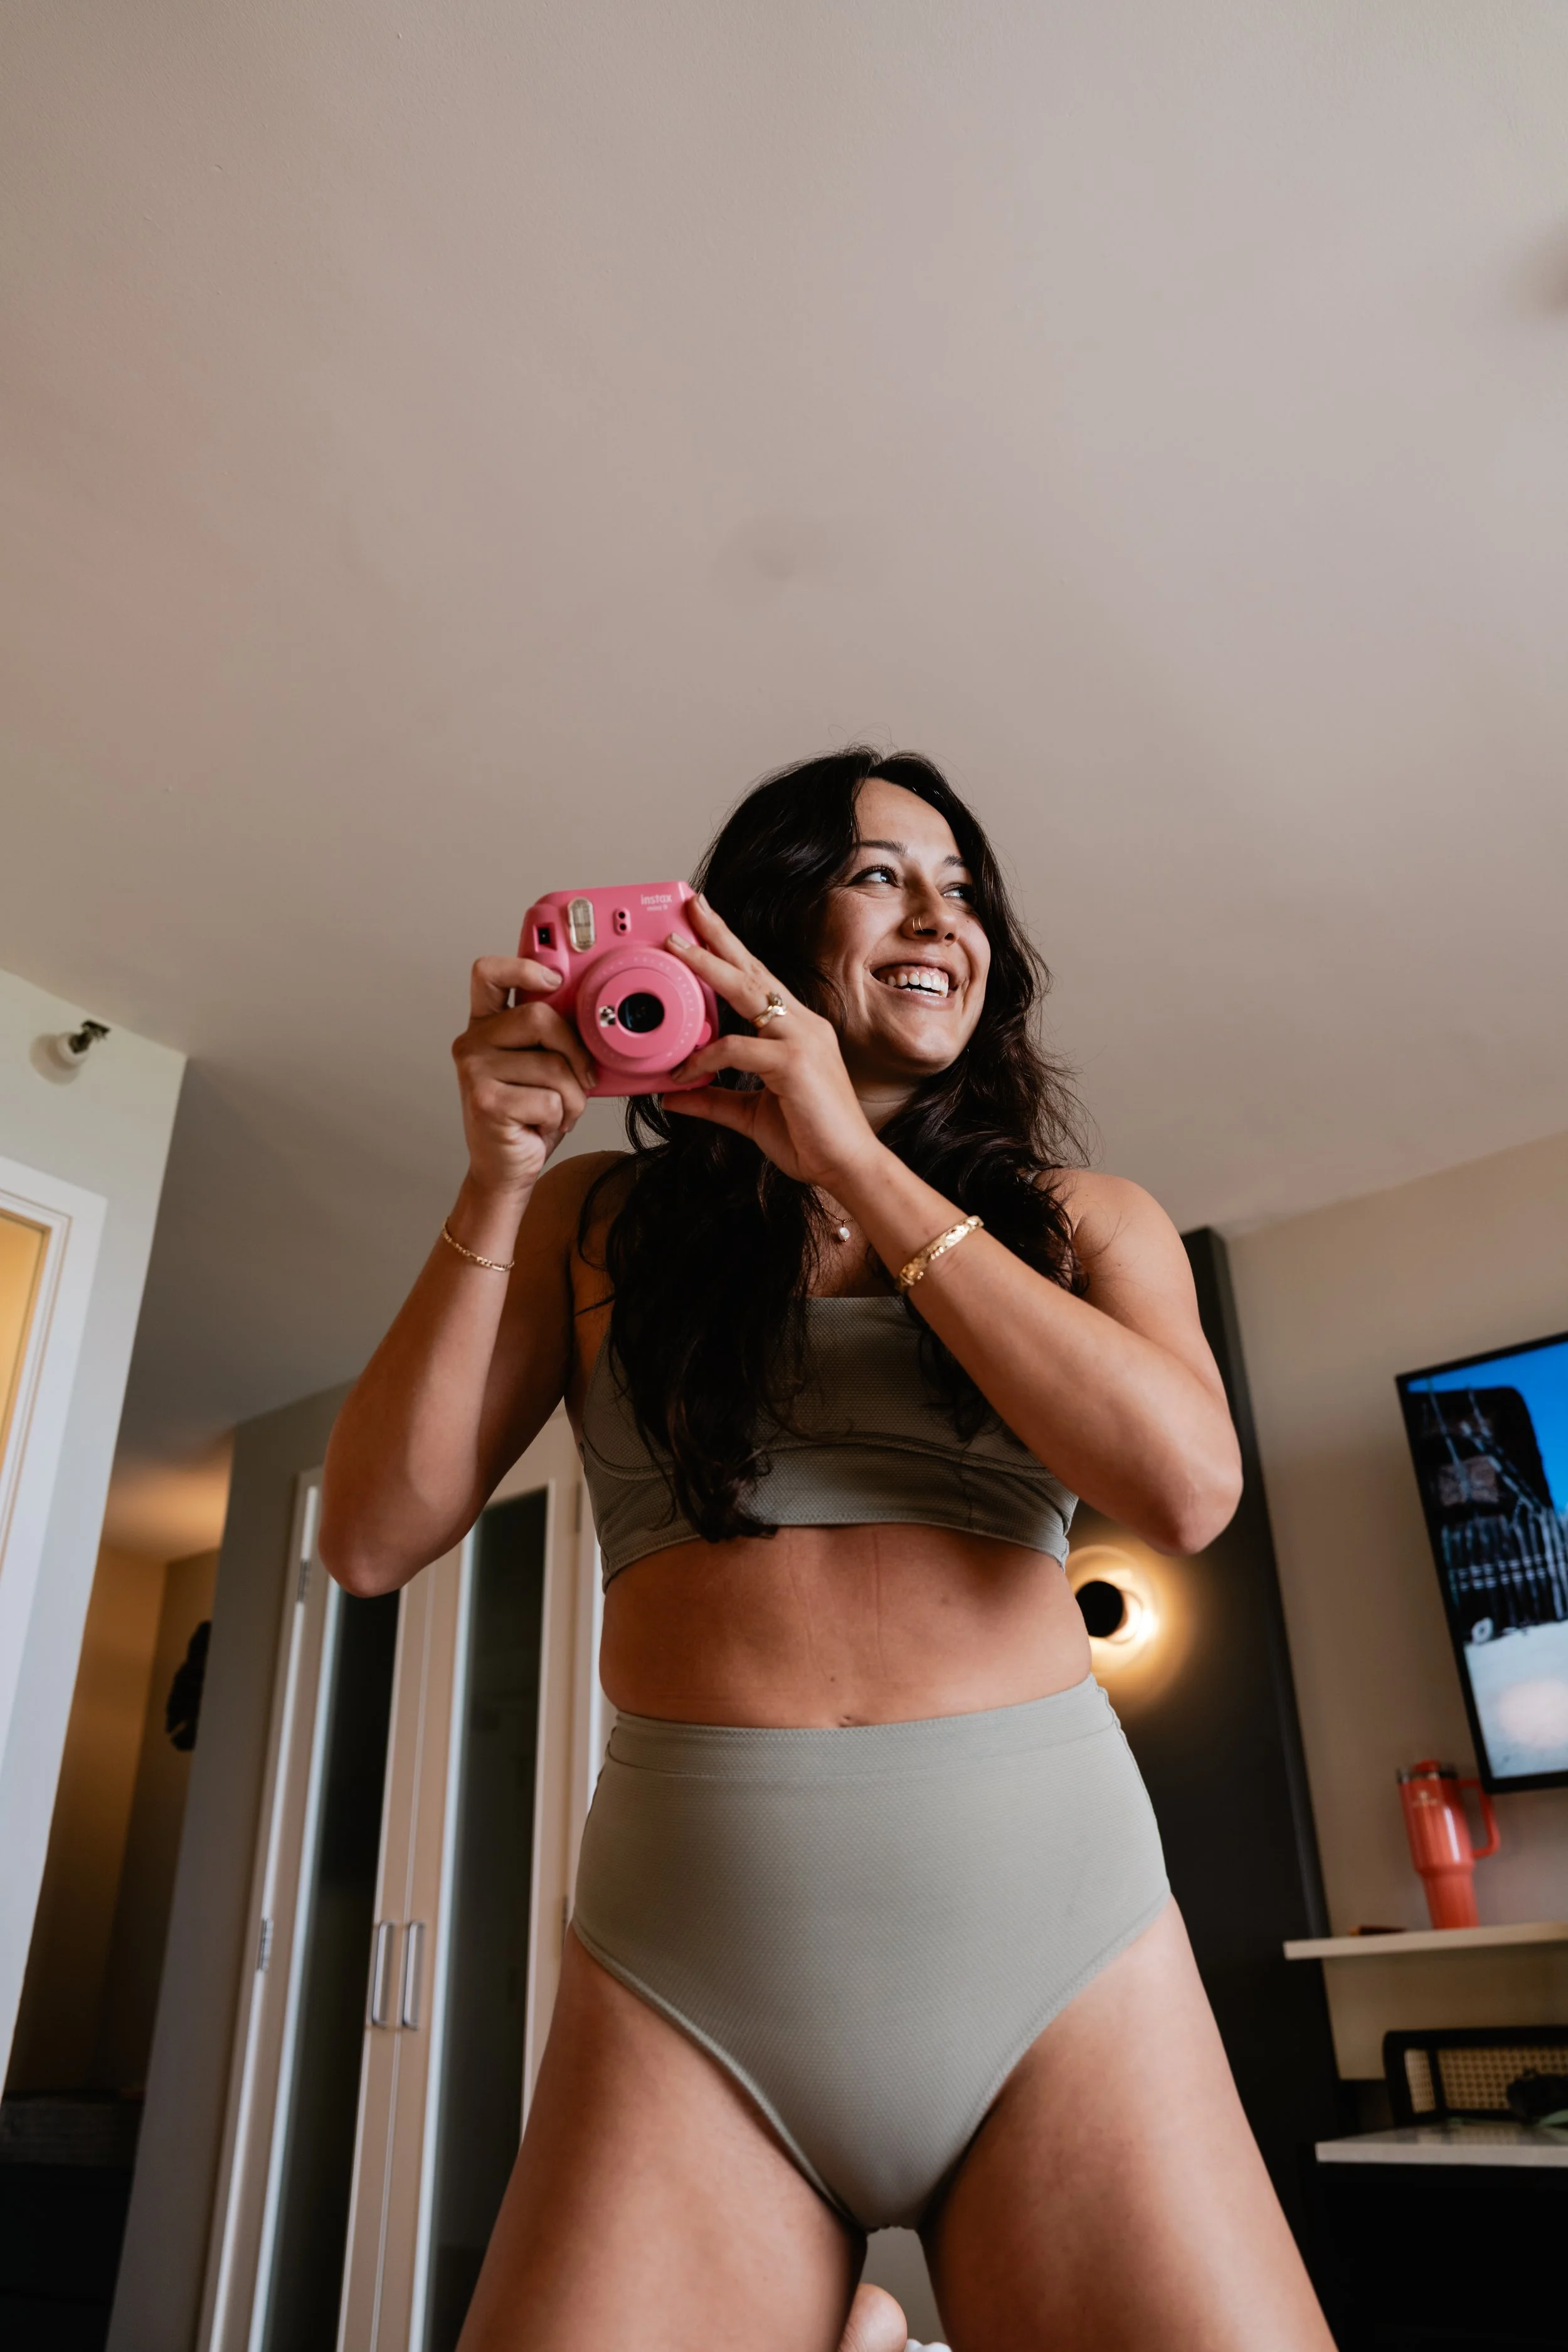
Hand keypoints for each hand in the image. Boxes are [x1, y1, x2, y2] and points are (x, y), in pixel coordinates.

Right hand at [451, 958, 596, 1196]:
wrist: (506, 1168)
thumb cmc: (529, 1115)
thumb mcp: (544, 1066)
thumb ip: (553, 1036)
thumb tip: (592, 1014)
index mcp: (486, 1025)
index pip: (488, 974)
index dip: (522, 967)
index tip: (554, 981)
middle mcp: (472, 1042)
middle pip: (538, 1017)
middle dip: (575, 1050)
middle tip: (584, 1078)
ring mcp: (473, 1070)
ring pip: (552, 1064)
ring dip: (573, 1096)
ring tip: (560, 1111)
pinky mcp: (485, 1100)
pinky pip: (548, 1098)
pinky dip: (561, 1116)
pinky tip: (543, 1125)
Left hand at [661, 898, 881, 1190]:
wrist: (848, 1167)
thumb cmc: (812, 1138)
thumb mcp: (749, 1115)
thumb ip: (713, 1100)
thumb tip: (673, 1093)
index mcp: (798, 1031)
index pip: (759, 981)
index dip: (730, 954)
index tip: (703, 932)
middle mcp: (803, 1025)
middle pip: (754, 970)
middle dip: (720, 936)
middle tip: (692, 907)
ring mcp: (802, 1039)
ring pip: (748, 992)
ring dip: (709, 966)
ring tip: (677, 946)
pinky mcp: (795, 1062)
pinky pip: (737, 1048)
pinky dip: (705, 1056)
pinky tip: (683, 1071)